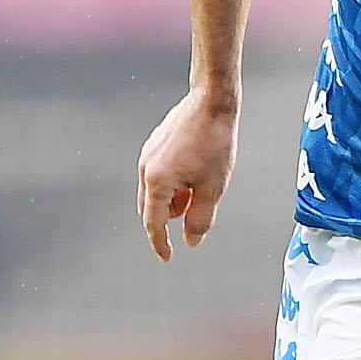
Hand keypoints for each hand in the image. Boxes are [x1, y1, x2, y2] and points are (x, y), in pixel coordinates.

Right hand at [138, 91, 238, 261]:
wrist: (211, 102)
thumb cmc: (214, 143)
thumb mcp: (213, 188)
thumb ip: (200, 219)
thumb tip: (190, 241)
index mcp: (157, 182)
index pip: (154, 224)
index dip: (161, 244)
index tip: (168, 258)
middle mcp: (146, 170)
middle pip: (151, 209)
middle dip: (170, 218)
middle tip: (194, 213)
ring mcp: (148, 156)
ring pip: (155, 192)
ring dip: (174, 200)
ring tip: (201, 186)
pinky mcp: (154, 146)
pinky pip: (158, 175)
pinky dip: (173, 184)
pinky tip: (195, 172)